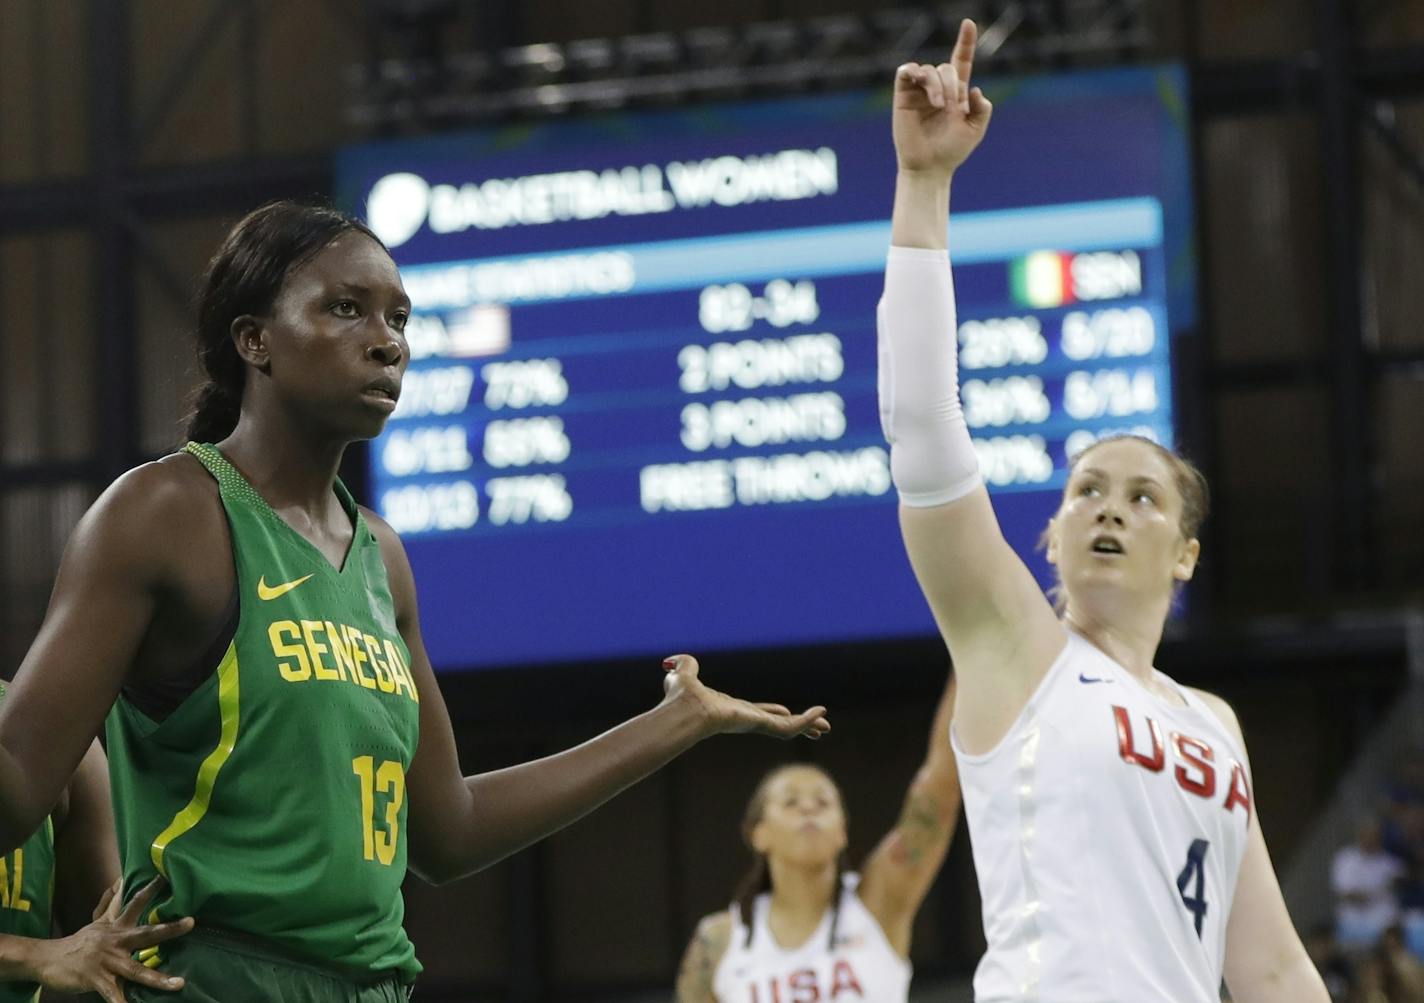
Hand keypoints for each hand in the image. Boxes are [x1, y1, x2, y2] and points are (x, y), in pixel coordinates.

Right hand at [30, 876, 193, 1001]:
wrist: (48, 959)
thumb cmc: (80, 942)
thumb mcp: (98, 922)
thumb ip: (113, 905)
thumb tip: (120, 881)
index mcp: (117, 928)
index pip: (134, 905)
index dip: (149, 891)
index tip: (165, 878)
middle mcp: (115, 942)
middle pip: (145, 934)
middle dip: (168, 929)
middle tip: (191, 922)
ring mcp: (107, 962)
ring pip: (136, 970)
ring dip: (158, 979)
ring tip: (180, 984)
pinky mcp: (97, 980)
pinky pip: (113, 995)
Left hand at [661, 654, 829, 739]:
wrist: (684, 708)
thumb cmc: (679, 698)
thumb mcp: (683, 675)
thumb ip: (684, 667)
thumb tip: (675, 660)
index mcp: (732, 710)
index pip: (757, 713)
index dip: (773, 711)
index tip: (785, 710)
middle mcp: (745, 719)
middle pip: (778, 724)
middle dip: (798, 725)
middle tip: (818, 729)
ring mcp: (754, 724)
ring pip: (787, 729)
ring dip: (807, 726)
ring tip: (826, 727)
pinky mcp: (760, 725)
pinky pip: (789, 726)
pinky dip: (806, 721)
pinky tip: (821, 714)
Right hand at [892, 19, 992, 175]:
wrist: (929, 167)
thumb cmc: (952, 151)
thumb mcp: (976, 130)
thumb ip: (982, 109)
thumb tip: (973, 89)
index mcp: (956, 92)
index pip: (961, 60)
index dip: (965, 41)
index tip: (969, 23)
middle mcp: (937, 88)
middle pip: (946, 67)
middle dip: (952, 84)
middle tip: (953, 107)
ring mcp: (919, 91)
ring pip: (928, 69)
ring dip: (937, 84)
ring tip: (939, 105)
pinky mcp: (903, 95)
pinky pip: (906, 71)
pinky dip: (917, 75)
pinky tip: (927, 93)